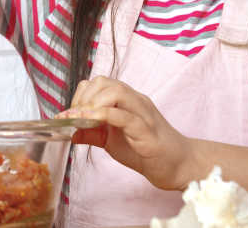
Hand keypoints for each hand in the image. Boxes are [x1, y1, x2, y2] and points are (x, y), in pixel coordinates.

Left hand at [55, 76, 193, 190]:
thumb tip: (70, 132)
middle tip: (74, 117)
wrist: (177, 165)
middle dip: (83, 97)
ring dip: (92, 103)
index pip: (99, 83)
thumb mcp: (111, 141)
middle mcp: (135, 101)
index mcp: (126, 100)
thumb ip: (92, 133)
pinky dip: (104, 116)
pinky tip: (91, 122)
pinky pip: (125, 116)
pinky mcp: (147, 130)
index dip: (81, 94)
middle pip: (104, 82)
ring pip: (116, 92)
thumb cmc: (145, 150)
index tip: (70, 113)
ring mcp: (142, 113)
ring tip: (81, 119)